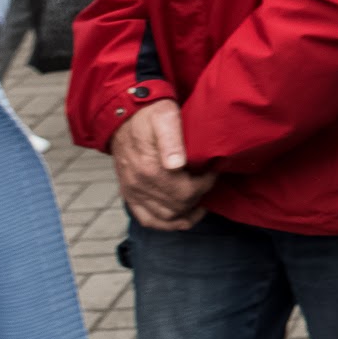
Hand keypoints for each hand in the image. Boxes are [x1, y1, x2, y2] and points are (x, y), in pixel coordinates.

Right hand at [111, 101, 217, 230]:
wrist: (124, 116)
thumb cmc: (150, 115)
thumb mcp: (165, 117)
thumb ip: (172, 140)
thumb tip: (177, 165)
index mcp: (149, 169)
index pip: (185, 192)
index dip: (205, 185)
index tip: (212, 172)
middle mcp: (138, 185)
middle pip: (177, 207)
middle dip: (198, 197)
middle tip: (207, 183)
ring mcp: (132, 192)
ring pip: (164, 219)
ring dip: (186, 214)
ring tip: (200, 202)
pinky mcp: (129, 194)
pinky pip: (146, 220)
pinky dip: (166, 224)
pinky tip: (182, 217)